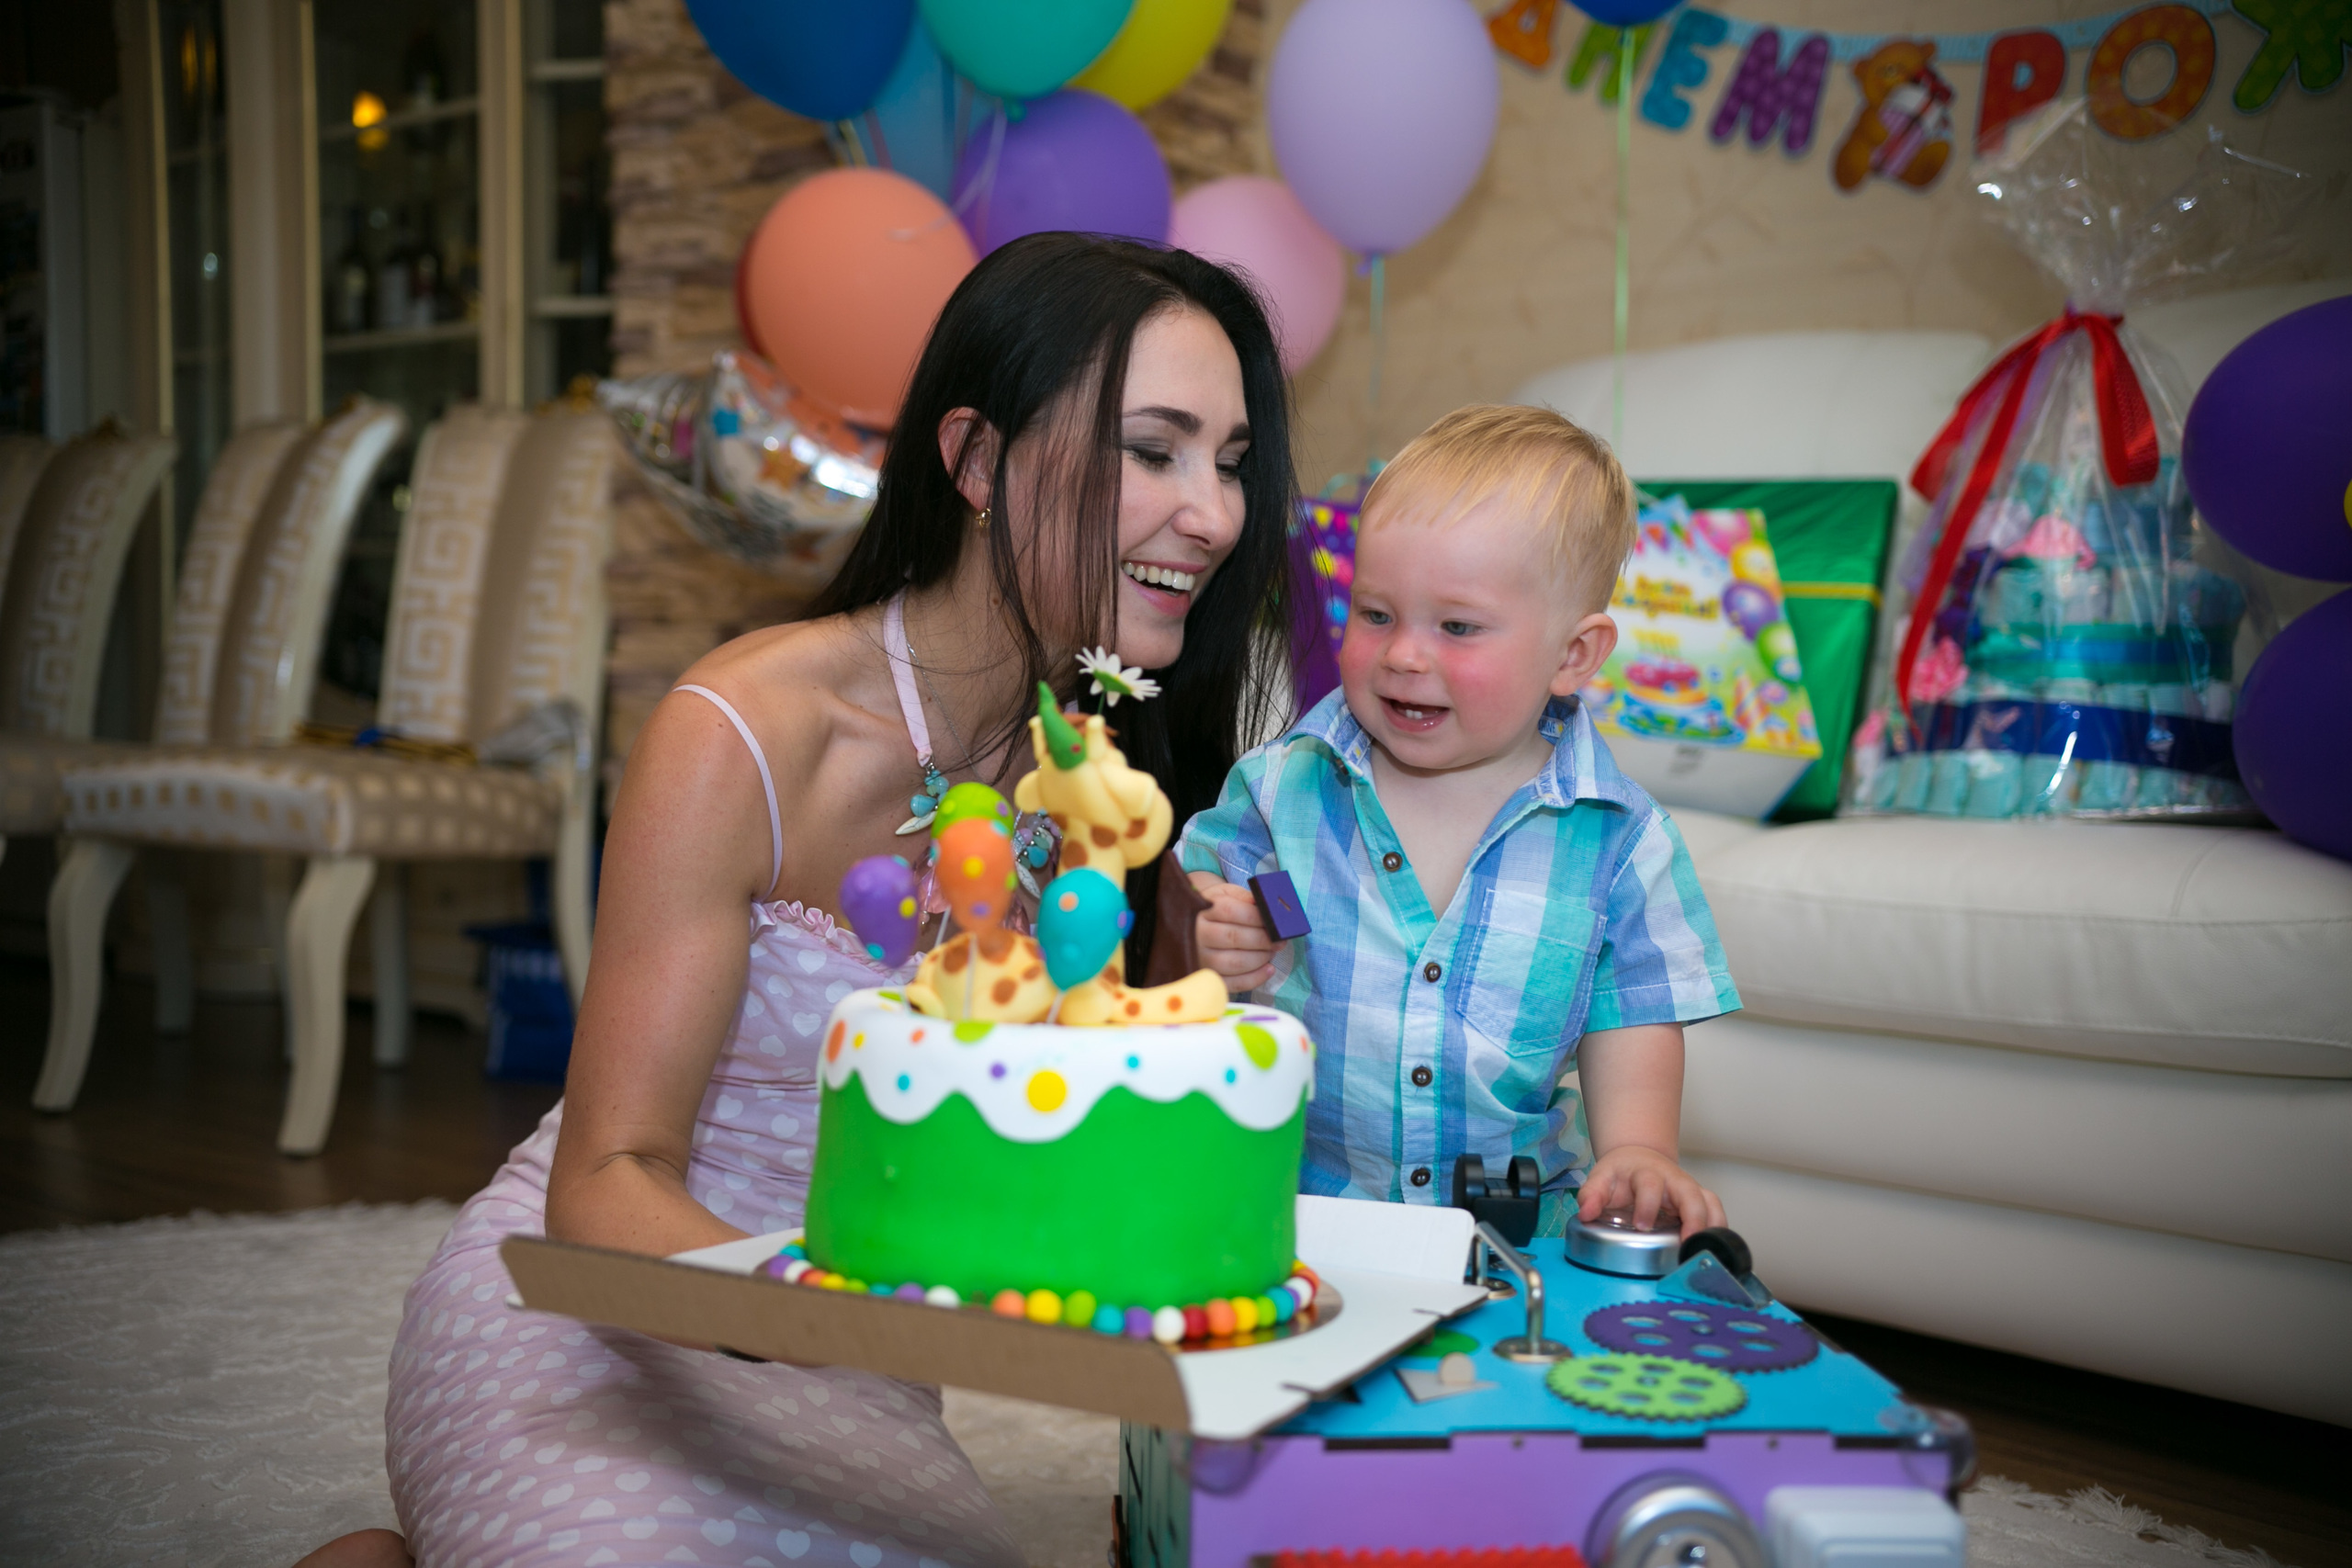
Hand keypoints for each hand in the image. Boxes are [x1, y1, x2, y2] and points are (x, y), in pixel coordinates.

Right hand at [1192, 872, 1275, 992]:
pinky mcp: (1206, 978)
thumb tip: (1269, 907)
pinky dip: (1255, 978)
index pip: (1230, 911)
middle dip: (1263, 940)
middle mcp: (1196, 935)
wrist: (1187, 927)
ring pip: (1235, 962)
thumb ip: (1244, 898)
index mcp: (1201, 910)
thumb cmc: (1212, 908)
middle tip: (1279, 940)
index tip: (1274, 921)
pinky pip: (1233, 983)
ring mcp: (1199, 959)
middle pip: (1233, 937)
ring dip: (1261, 958)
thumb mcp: (1224, 894)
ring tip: (1272, 952)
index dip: (1256, 917)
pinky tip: (1268, 969)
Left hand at [1576, 1145, 1725, 1239]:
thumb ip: (1591, 1195)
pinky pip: (1716, 1211)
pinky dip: (1718, 1229)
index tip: (1642, 1225)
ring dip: (1712, 1225)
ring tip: (1707, 1250)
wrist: (1639, 1158)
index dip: (1648, 1204)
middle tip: (1687, 1241)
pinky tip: (1714, 1250)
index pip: (1650, 1184)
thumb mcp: (1601, 1178)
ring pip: (1709, 1201)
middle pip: (1690, 1193)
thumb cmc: (1621, 1173)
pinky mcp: (1699, 1200)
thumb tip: (1586, 1213)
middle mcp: (1673, 1179)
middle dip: (1692, 1216)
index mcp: (1646, 1173)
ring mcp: (1689, 1189)